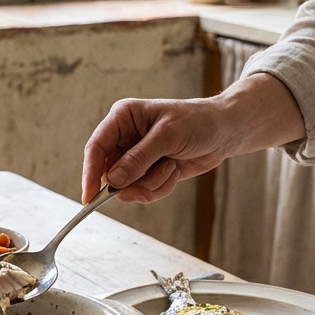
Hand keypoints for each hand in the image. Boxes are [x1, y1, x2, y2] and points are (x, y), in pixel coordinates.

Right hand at [81, 73, 306, 203]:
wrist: (224, 132)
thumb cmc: (197, 122)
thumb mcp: (167, 137)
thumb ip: (138, 159)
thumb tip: (113, 181)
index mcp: (122, 118)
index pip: (96, 147)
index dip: (90, 172)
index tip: (90, 196)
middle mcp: (125, 138)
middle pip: (109, 172)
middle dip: (130, 183)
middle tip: (147, 184)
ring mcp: (136, 157)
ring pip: (127, 187)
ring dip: (150, 184)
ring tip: (170, 167)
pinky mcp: (148, 172)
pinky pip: (143, 191)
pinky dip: (160, 187)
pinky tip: (174, 171)